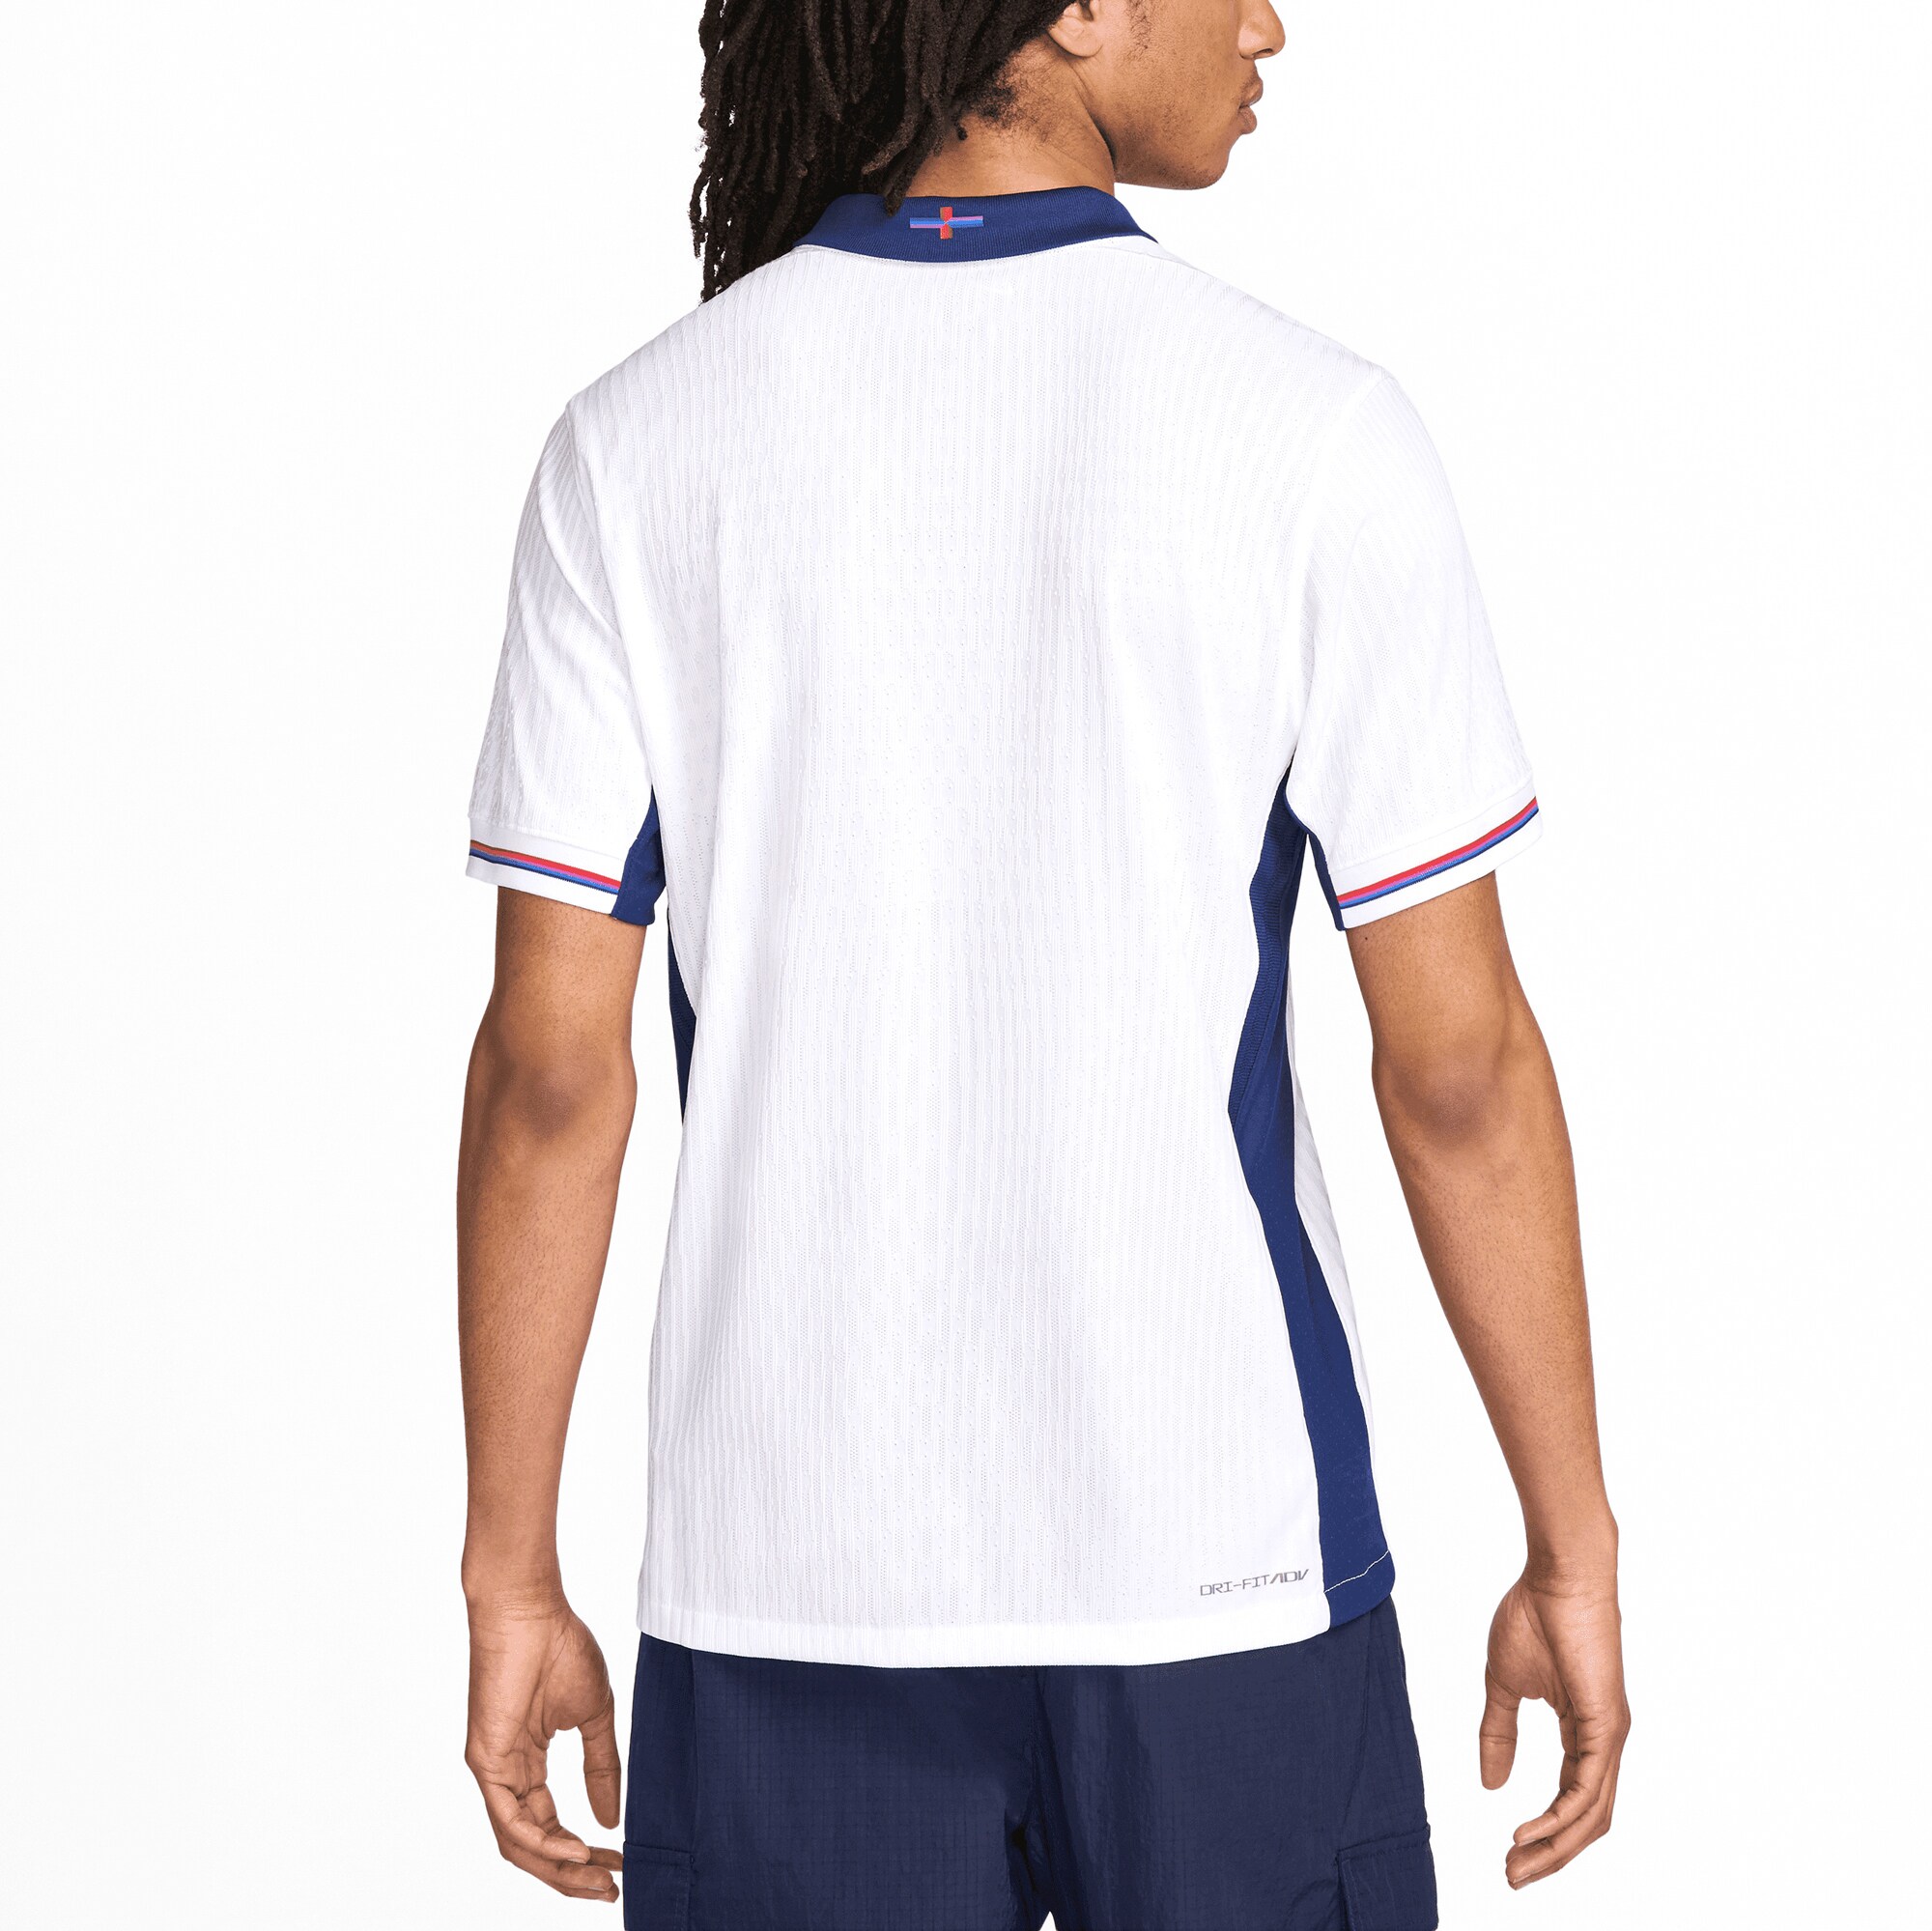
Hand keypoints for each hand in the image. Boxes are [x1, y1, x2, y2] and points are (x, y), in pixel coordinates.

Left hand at [465, 1588, 623, 1902]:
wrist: (530, 1608)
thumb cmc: (561, 1646)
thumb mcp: (593, 1715)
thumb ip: (601, 1767)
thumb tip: (611, 1819)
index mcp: (527, 1762)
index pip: (549, 1826)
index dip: (582, 1852)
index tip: (619, 1863)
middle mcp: (505, 1774)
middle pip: (533, 1846)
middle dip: (571, 1875)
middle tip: (609, 1891)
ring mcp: (492, 1770)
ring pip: (519, 1844)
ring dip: (558, 1869)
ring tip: (596, 1879)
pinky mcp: (485, 1760)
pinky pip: (510, 1819)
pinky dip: (541, 1842)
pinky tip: (574, 1849)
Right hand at [1480, 1557, 1629, 1887]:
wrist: (1559, 1575)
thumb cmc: (1534, 1615)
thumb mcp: (1504, 1683)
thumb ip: (1498, 1732)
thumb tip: (1491, 1783)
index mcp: (1584, 1732)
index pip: (1572, 1800)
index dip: (1544, 1832)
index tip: (1509, 1852)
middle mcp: (1604, 1742)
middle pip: (1585, 1820)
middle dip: (1549, 1855)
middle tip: (1512, 1877)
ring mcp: (1609, 1736)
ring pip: (1590, 1815)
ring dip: (1554, 1848)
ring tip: (1516, 1865)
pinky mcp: (1606, 1726)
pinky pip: (1588, 1790)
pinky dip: (1561, 1819)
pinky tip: (1532, 1832)